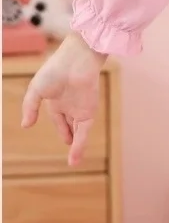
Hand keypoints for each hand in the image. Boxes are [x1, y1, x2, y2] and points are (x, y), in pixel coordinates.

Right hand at [21, 32, 107, 165]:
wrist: (77, 60)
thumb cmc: (55, 70)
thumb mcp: (36, 90)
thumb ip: (30, 107)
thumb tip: (25, 125)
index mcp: (57, 100)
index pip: (59, 119)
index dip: (61, 128)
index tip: (65, 139)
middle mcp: (70, 105)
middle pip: (70, 125)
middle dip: (70, 136)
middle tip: (72, 148)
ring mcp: (80, 109)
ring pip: (78, 131)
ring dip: (76, 147)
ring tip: (74, 162)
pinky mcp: (89, 111)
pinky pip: (83, 131)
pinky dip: (80, 144)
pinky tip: (75, 156)